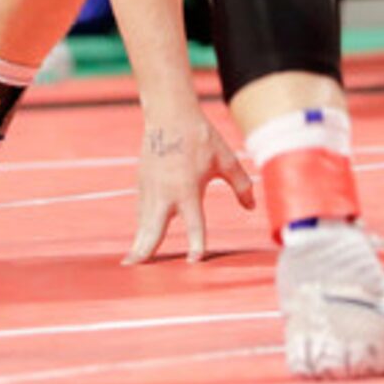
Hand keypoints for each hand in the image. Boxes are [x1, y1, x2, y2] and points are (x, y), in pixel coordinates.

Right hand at [125, 113, 255, 264]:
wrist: (170, 114)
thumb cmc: (200, 137)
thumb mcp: (225, 160)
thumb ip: (240, 185)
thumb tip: (252, 207)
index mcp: (188, 189)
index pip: (194, 224)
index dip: (197, 244)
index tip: (194, 261)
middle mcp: (166, 193)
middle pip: (153, 229)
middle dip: (145, 250)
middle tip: (136, 268)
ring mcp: (150, 189)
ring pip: (143, 222)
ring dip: (139, 242)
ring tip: (132, 263)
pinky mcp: (142, 183)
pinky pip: (142, 211)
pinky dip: (141, 226)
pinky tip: (139, 239)